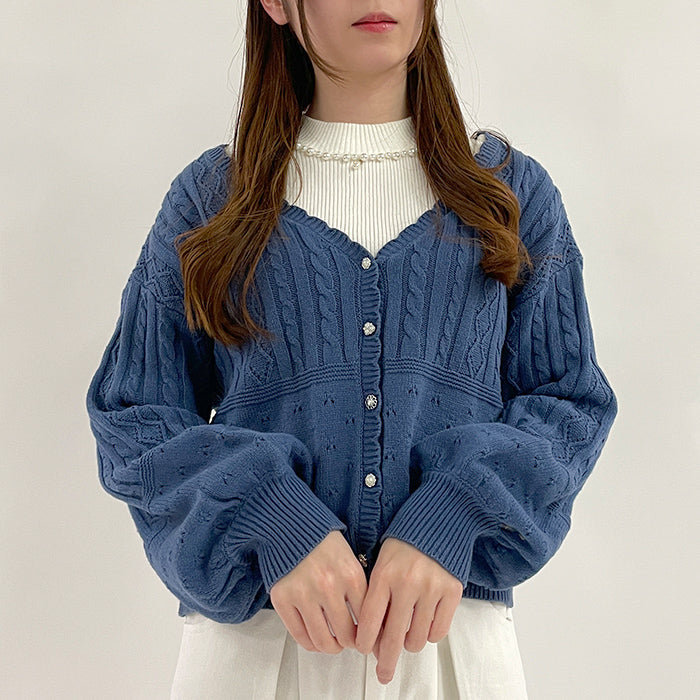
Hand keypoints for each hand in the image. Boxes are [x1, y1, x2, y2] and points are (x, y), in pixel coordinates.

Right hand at [269, 530, 366, 653]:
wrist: (291, 527)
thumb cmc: (322, 543)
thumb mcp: (351, 560)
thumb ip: (359, 589)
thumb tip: (370, 623)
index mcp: (351, 575)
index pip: (367, 619)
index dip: (369, 633)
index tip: (366, 636)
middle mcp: (329, 586)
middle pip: (346, 635)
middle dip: (350, 643)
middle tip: (349, 641)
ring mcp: (304, 594)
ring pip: (323, 641)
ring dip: (331, 647)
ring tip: (333, 642)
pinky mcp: (283, 599)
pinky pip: (299, 636)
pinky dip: (310, 643)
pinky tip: (315, 638)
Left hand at [354, 537, 463, 684]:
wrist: (437, 524)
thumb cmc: (405, 544)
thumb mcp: (381, 563)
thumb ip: (377, 596)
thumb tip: (375, 637)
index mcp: (384, 575)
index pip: (370, 620)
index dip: (365, 642)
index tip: (363, 650)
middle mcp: (407, 583)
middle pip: (393, 638)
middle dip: (386, 661)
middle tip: (383, 673)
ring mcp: (431, 589)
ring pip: (416, 639)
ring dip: (409, 643)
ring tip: (407, 633)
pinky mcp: (451, 592)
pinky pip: (438, 631)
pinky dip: (429, 634)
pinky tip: (423, 623)